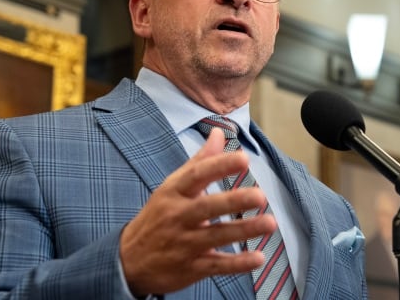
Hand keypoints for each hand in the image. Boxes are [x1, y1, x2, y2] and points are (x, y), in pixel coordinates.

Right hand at [120, 128, 276, 295]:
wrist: (129, 260)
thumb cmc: (158, 216)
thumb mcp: (173, 186)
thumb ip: (199, 161)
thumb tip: (220, 132)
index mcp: (174, 192)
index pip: (197, 175)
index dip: (220, 166)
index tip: (243, 158)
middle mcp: (178, 216)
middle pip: (207, 207)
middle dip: (233, 201)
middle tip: (259, 196)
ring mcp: (184, 243)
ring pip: (216, 236)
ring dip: (244, 230)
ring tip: (269, 223)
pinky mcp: (191, 268)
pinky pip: (216, 266)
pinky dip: (237, 264)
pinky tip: (258, 258)